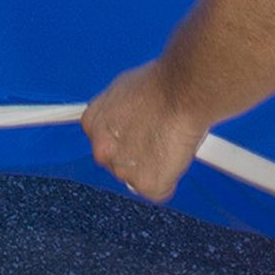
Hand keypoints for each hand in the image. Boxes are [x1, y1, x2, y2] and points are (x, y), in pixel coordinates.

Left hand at [81, 60, 207, 201]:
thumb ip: (118, 113)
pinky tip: (176, 154)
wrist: (182, 92)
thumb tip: (128, 119)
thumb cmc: (161, 84)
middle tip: (159, 139)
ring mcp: (122, 170)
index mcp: (92, 123)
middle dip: (138, 156)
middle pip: (119, 163)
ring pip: (139, 178)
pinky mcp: (146, 184)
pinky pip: (159, 190)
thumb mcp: (125, 89)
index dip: (128, 138)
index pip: (105, 142)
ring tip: (170, 140)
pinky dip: (170, 178)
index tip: (141, 134)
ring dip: (154, 166)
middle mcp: (101, 149)